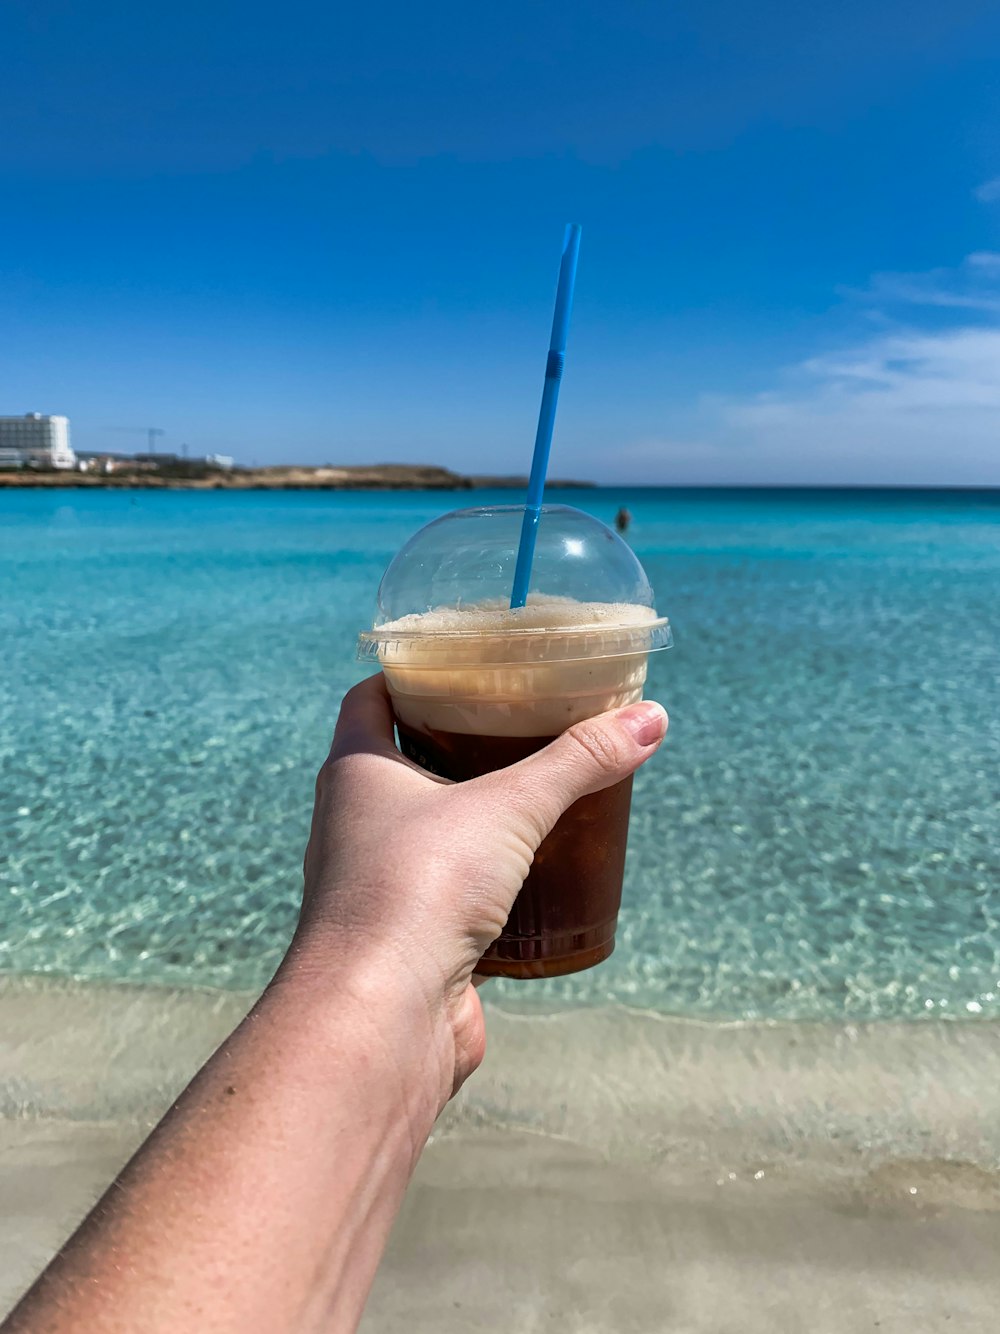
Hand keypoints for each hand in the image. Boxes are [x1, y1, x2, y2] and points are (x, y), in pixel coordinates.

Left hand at [288, 673, 667, 1104]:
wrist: (381, 1017)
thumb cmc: (419, 891)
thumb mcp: (509, 808)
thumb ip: (579, 762)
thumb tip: (651, 718)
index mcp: (356, 770)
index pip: (372, 698)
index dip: (413, 674)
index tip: (468, 663)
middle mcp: (355, 823)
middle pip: (404, 761)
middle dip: (460, 743)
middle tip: (525, 723)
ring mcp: (379, 883)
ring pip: (429, 831)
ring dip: (476, 816)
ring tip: (540, 794)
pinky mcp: (410, 938)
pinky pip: (449, 892)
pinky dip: (488, 878)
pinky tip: (536, 874)